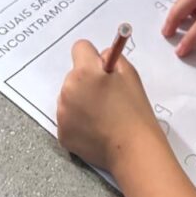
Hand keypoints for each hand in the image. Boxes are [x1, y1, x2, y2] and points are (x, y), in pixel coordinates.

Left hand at [57, 39, 160, 171]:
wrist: (132, 148)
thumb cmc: (134, 109)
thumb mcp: (130, 74)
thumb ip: (113, 58)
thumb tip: (101, 57)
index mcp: (84, 71)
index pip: (80, 48)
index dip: (93, 57)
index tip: (102, 69)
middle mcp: (67, 89)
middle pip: (73, 75)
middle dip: (87, 80)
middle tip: (107, 96)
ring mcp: (62, 113)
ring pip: (69, 97)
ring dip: (80, 100)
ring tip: (102, 115)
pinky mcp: (62, 133)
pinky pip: (68, 118)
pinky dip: (78, 120)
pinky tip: (95, 128)